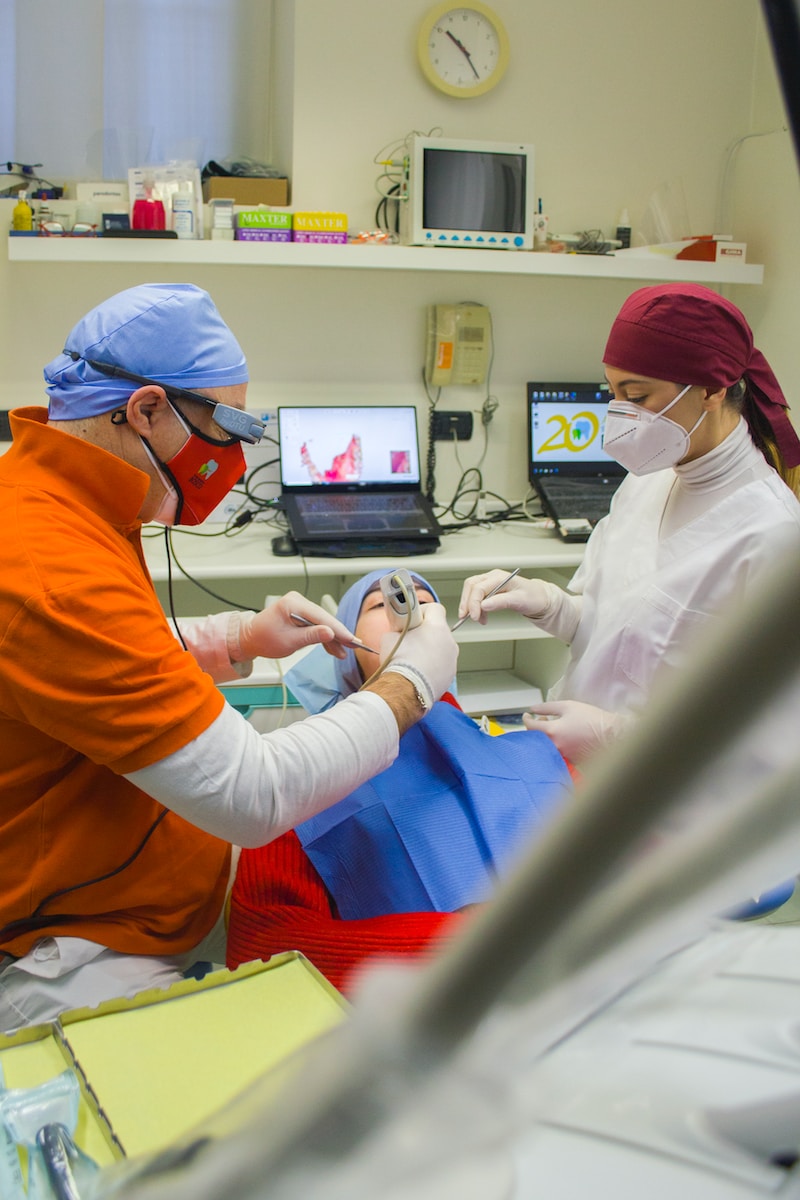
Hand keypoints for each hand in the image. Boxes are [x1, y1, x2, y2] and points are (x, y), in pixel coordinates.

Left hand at [236, 592, 359, 661]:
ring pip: (323, 623)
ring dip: (333, 638)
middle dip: (339, 634)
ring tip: (345, 652)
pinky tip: (335, 648)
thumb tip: (330, 633)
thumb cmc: (264, 639)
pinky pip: (317, 625)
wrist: (250, 639)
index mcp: (292, 603)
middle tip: (355, 646)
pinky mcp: (301, 614)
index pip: (321, 617)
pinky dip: (325, 637)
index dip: (338, 630)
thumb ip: (311, 636)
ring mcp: (300, 606)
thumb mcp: (288, 641)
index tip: (351, 640)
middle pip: (325, 618)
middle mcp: (298, 601)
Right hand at [382, 603, 457, 709]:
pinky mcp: (450, 675)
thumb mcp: (389, 637)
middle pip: (438, 630)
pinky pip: (442, 665)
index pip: (436, 608)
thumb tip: (397, 631)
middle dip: (425, 633)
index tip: (412, 618)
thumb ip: (398, 629)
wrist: (405, 690)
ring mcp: (452, 660)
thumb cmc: (399, 662)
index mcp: (437, 627)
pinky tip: (418, 672)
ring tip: (413, 659)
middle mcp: (449, 641)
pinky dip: (432, 666)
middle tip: (409, 640)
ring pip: (441, 648)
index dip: (422, 611)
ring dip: (429, 650)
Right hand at [458, 569, 552, 624]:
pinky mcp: (489, 589)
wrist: (539, 598)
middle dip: (467, 603)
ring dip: (470, 606)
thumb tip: (484, 605)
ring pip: (471, 591)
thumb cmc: (533, 597)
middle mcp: (493, 577)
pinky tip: (481, 617)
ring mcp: (490, 582)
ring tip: (478, 619)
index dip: (474, 603)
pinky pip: (476, 596)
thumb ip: (501, 602)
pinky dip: (475, 607)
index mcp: (500, 577)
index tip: (474, 617)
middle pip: (471, 586)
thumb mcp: (519, 601)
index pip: (479, 588)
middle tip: (466, 618)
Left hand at [523, 700, 633, 762]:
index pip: (530, 727)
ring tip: (555, 727)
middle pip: (535, 739)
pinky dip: (555, 745)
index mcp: (552, 732)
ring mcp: (562, 756)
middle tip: (543, 719)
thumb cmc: (592, 719)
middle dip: (535, 728)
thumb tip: (533, 709)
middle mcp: (554, 747)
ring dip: (545, 736)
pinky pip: (556, 753)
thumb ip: (547, 707)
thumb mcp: (568, 706)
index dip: (526, 719)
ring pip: (545, 746)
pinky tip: (563, 737)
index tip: (526, 715)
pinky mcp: (570, 762)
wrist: (612, 735)